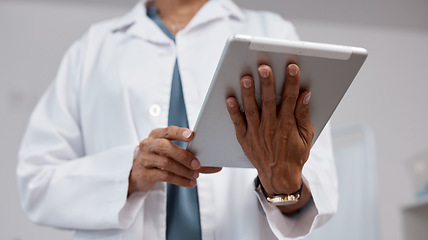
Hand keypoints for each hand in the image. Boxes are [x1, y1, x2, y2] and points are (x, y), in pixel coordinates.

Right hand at [128, 126, 221, 194]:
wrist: (138, 172)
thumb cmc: (159, 158)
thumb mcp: (170, 151)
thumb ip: (188, 153)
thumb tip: (213, 163)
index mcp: (156, 134)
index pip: (168, 131)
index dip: (179, 133)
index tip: (191, 135)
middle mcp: (148, 144)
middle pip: (166, 147)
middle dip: (184, 156)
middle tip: (197, 164)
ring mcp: (145, 159)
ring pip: (166, 163)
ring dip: (184, 170)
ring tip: (195, 175)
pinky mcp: (144, 173)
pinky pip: (164, 176)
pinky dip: (180, 180)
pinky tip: (190, 183)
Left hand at [226, 64, 313, 195]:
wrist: (279, 177)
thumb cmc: (294, 155)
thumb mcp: (306, 136)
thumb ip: (304, 115)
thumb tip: (305, 95)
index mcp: (288, 126)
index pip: (291, 99)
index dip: (292, 82)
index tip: (291, 68)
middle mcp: (271, 128)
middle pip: (269, 101)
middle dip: (267, 83)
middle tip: (264, 67)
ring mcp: (256, 133)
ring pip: (252, 109)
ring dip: (248, 93)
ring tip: (245, 78)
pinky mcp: (245, 138)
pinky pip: (238, 122)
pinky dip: (233, 111)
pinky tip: (229, 98)